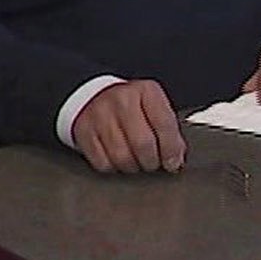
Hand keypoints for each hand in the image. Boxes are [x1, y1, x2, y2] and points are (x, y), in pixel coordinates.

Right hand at [70, 79, 185, 173]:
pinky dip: (114, 168)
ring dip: (133, 167)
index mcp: (146, 91)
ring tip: (137, 162)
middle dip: (152, 162)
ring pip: (122, 157)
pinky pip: (103, 163)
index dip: (171, 149)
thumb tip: (176, 158)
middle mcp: (122, 100)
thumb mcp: (153, 106)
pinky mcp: (84, 132)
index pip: (164, 124)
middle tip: (153, 164)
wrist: (95, 96)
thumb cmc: (132, 106)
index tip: (174, 163)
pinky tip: (118, 160)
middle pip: (143, 144)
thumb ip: (167, 128)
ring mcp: (101, 115)